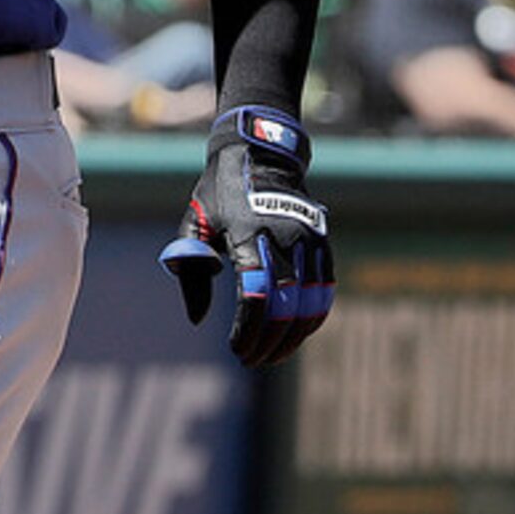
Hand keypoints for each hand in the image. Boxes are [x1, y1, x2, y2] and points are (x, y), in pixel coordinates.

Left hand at [160, 105, 335, 367]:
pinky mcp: (323, 244)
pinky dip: (311, 318)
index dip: (248, 329)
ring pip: (309, 303)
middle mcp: (284, 238)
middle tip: (252, 360)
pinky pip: (323, 291)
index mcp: (248, 233)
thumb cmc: (219, 192)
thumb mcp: (195, 221)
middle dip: (268, 340)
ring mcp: (309, 241)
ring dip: (292, 337)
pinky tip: (294, 334)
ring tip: (271, 355)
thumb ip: (191, 266)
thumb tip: (197, 319)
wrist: (260, 153)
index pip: (255, 294)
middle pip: (285, 305)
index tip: (236, 349)